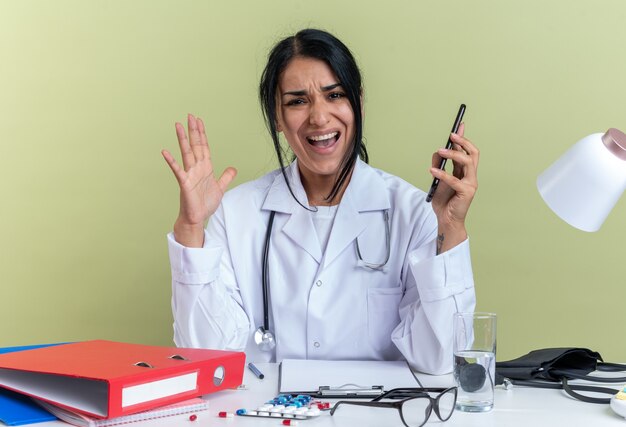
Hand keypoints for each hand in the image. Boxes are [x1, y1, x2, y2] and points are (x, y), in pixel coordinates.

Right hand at [161, 114, 236, 246]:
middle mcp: (196, 168)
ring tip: (178, 125)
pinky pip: (177, 170)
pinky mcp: (184, 183)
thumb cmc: (205, 204)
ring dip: (182, 139)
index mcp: (205, 168)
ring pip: (186, 153)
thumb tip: (233, 168)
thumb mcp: (220, 188)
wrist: (197, 217)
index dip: (202, 134)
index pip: (204, 146)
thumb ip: (226, 177)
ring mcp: (190, 174)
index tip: (199, 121)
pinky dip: (171, 161)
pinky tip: (165, 151)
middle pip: (195, 145)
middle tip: (190, 116)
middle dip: (193, 131)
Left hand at [429, 123, 478, 252]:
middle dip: (463, 141)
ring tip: (441, 151)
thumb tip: (438, 152)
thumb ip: (439, 165)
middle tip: (451, 135)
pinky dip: (442, 173)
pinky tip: (432, 171)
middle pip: (473, 153)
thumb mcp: (437, 179)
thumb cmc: (443, 200)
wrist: (446, 219)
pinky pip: (454, 180)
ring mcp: (470, 183)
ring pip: (468, 161)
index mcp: (464, 171)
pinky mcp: (466, 192)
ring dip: (454, 154)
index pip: (467, 150)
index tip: (459, 124)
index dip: (463, 137)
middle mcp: (470, 175)